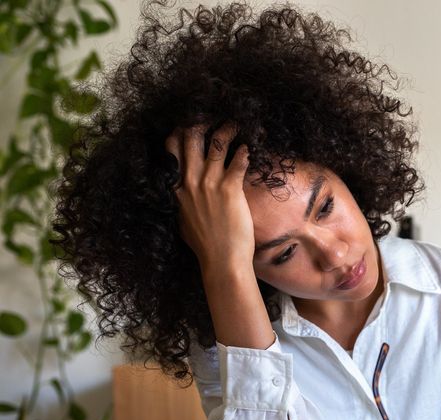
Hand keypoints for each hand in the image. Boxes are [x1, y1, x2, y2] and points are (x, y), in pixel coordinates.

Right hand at [164, 123, 252, 271]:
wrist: (221, 260)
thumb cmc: (204, 245)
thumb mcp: (183, 220)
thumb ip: (182, 202)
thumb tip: (182, 194)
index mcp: (176, 188)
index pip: (171, 150)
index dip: (179, 133)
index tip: (188, 124)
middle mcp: (190, 182)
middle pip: (191, 140)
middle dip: (200, 124)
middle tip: (211, 117)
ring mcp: (209, 184)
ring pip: (216, 145)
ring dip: (225, 131)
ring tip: (233, 125)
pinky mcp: (230, 189)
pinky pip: (237, 161)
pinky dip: (243, 152)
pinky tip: (247, 148)